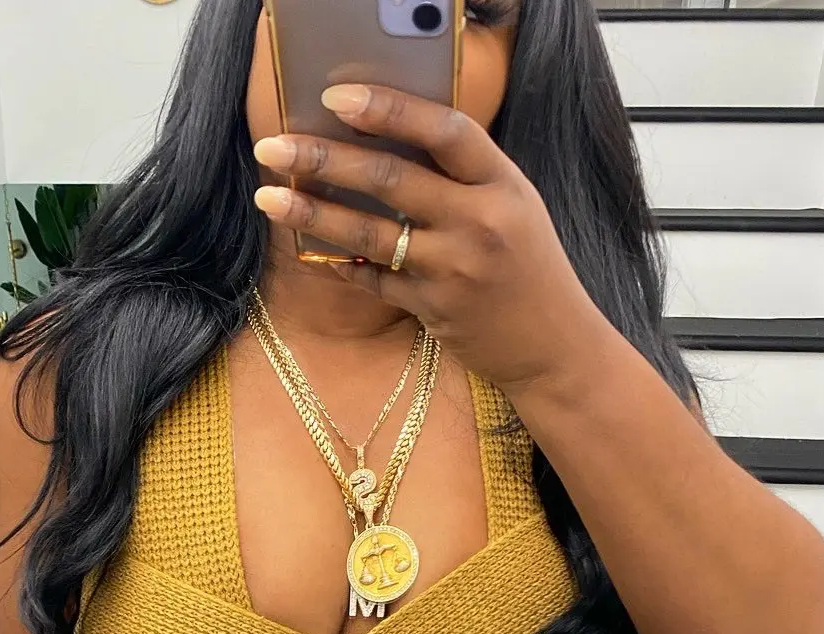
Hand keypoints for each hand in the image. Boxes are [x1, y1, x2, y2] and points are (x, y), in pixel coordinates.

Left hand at [252, 84, 610, 394]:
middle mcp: (479, 222)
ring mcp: (454, 269)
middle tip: (272, 147)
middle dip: (323, 158)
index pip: (442, 130)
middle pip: (390, 180)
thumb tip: (388, 142)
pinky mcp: (434, 309)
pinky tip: (312, 250)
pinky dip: (342, 264)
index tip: (336, 97)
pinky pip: (375, 280)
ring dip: (313, 213)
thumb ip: (463, 175)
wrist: (554, 346)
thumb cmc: (528, 267)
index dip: (389, 110)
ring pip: (370, 234)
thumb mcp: (514, 205)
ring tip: (269, 196)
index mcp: (503, 183)